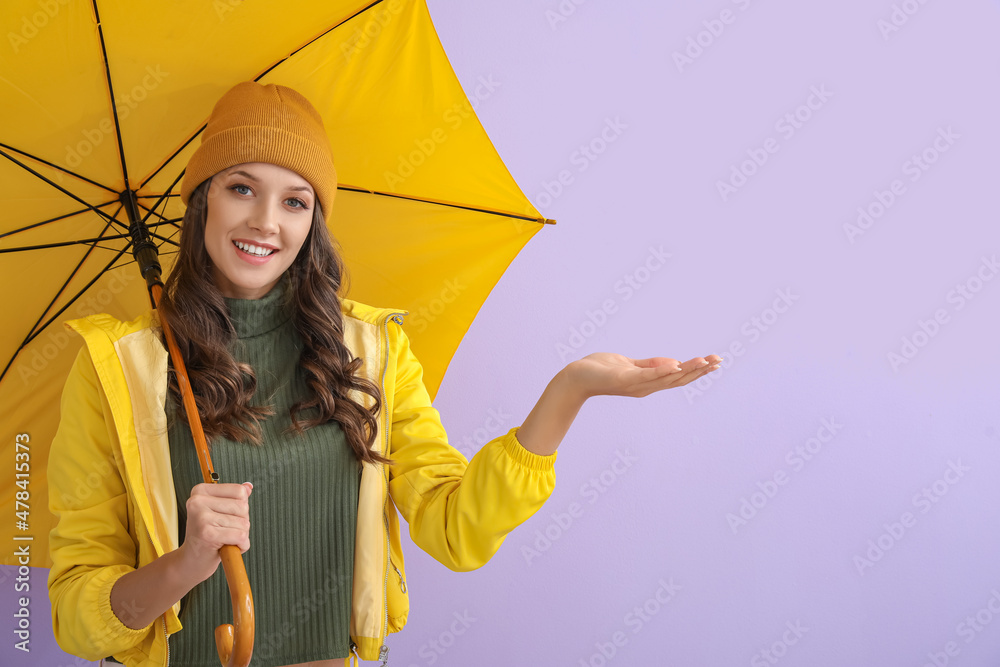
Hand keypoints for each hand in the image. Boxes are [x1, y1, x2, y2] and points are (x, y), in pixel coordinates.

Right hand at [177, 482, 252, 583]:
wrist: (190, 561)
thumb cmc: (207, 535)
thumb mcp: (218, 511)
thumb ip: (234, 498)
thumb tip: (248, 486)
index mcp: (200, 491)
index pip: (239, 491)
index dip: (240, 507)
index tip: (225, 517)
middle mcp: (198, 501)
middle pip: (243, 507)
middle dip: (241, 522)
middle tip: (224, 531)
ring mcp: (202, 517)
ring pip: (244, 523)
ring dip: (240, 535)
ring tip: (223, 539)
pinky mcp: (208, 534)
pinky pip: (241, 536)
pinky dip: (241, 545)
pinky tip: (227, 547)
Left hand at [565, 353, 722, 399]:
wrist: (576, 378)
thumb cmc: (601, 370)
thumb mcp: (630, 365)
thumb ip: (650, 365)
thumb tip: (673, 363)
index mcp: (649, 382)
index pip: (679, 377)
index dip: (698, 370)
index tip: (715, 362)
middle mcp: (646, 387)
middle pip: (679, 378)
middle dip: (700, 370)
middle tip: (719, 360)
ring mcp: (636, 384)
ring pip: (667, 377)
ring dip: (687, 369)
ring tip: (705, 360)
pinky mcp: (624, 379)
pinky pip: (646, 375)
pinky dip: (662, 370)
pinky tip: (676, 364)